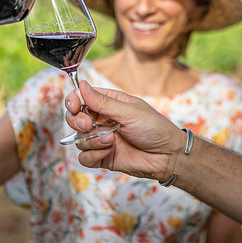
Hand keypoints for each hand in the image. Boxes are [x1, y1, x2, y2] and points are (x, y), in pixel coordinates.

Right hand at [65, 81, 183, 181]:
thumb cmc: (154, 128)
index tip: (74, 106)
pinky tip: (108, 152)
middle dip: (76, 121)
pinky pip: (84, 157)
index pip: (82, 98)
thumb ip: (103, 102)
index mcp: (109, 103)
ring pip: (78, 139)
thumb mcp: (129, 112)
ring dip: (91, 140)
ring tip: (111, 140)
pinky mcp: (103, 157)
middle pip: (74, 118)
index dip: (73, 101)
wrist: (167, 156)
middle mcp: (103, 120)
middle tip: (87, 125)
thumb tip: (82, 85)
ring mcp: (101, 139)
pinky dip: (92, 155)